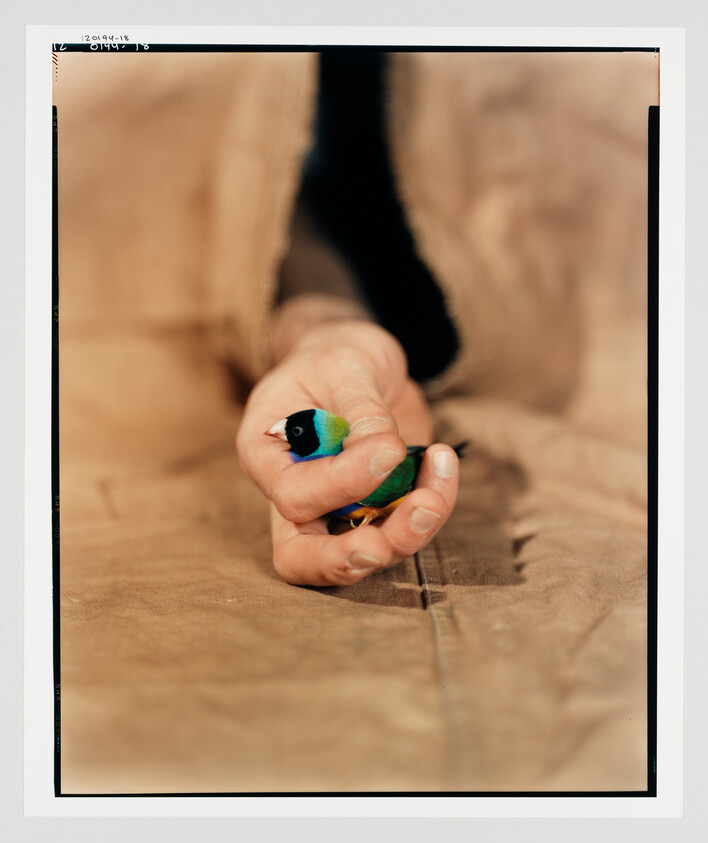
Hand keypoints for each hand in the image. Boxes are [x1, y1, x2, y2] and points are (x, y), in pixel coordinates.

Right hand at [236, 313, 459, 585]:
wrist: (361, 360)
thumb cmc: (337, 355)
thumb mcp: (346, 364)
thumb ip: (362, 411)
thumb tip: (386, 454)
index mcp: (267, 456)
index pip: (292, 496)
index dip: (341, 483)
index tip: (389, 447)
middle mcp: (296, 493)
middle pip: (303, 558)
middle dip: (347, 558)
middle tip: (383, 546)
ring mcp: (338, 508)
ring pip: (363, 554)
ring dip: (406, 533)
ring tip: (435, 491)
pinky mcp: (378, 507)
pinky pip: (404, 527)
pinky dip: (431, 505)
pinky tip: (443, 464)